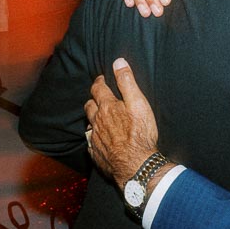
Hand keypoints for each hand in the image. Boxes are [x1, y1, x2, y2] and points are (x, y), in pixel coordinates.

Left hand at [84, 58, 160, 191]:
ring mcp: (95, 139)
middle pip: (89, 106)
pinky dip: (94, 138)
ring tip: (99, 117)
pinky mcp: (96, 154)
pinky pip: (90, 143)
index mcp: (107, 107)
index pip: (98, 89)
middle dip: (93, 99)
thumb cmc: (141, 134)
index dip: (99, 82)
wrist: (136, 166)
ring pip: (89, 124)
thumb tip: (118, 62)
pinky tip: (100, 139)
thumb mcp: (138, 103)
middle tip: (99, 97)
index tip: (102, 79)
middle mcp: (97, 122)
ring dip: (93, 119)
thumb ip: (127, 82)